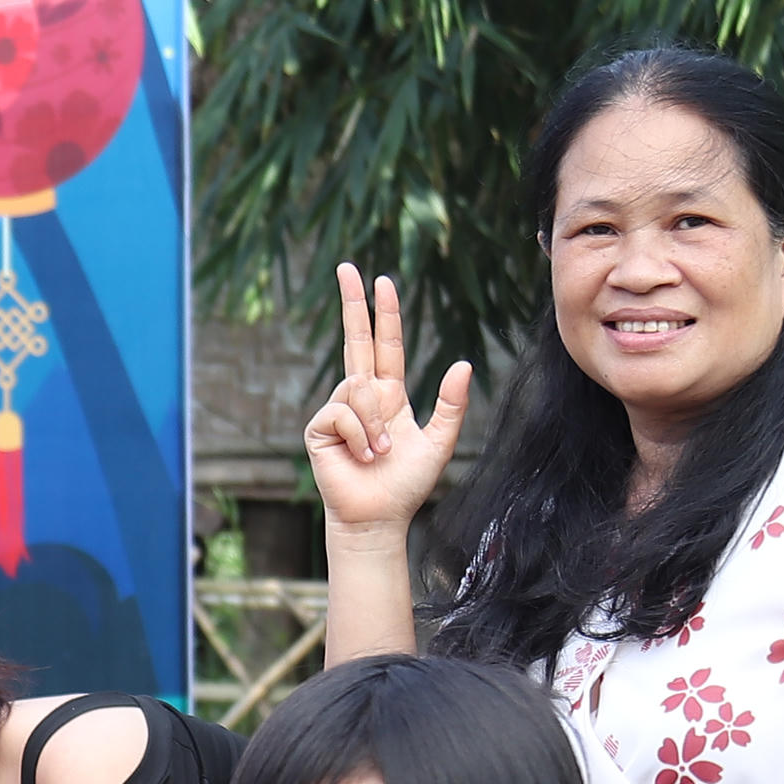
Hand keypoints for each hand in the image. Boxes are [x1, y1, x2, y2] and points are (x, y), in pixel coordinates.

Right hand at [305, 265, 472, 536]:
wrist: (378, 518)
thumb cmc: (405, 486)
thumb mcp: (438, 443)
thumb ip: (451, 405)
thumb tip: (462, 363)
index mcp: (390, 396)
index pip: (387, 346)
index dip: (386, 315)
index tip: (382, 281)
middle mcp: (361, 397)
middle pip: (356, 340)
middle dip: (352, 303)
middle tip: (346, 266)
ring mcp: (338, 410)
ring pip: (359, 388)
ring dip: (375, 423)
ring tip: (379, 454)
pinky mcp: (321, 428)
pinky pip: (344, 412)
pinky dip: (360, 435)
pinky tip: (362, 456)